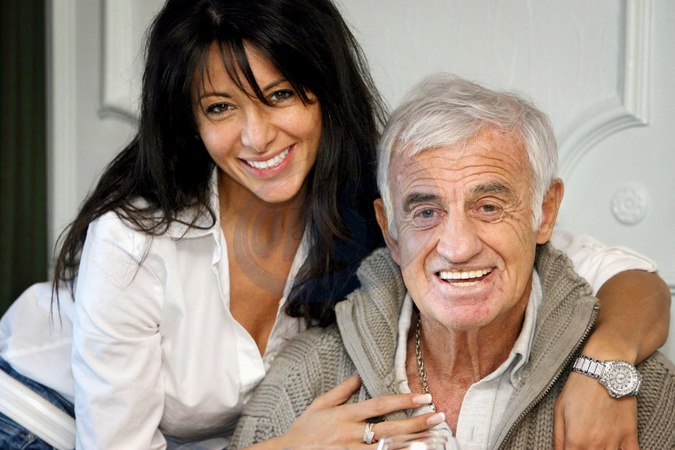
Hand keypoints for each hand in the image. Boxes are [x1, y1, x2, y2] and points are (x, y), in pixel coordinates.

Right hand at [271, 374, 445, 448]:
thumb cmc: (305, 429)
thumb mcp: (320, 404)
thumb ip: (342, 390)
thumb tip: (359, 374)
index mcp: (346, 415)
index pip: (380, 404)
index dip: (403, 400)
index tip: (423, 396)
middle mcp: (351, 434)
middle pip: (390, 427)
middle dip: (417, 422)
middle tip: (439, 416)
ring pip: (388, 448)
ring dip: (413, 443)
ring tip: (436, 439)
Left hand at [553, 372, 638, 449]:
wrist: (604, 370)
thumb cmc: (579, 387)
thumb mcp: (559, 410)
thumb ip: (558, 437)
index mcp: (575, 439)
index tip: (572, 447)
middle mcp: (595, 444)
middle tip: (583, 443)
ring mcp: (614, 441)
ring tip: (596, 443)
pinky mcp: (630, 435)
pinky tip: (614, 448)